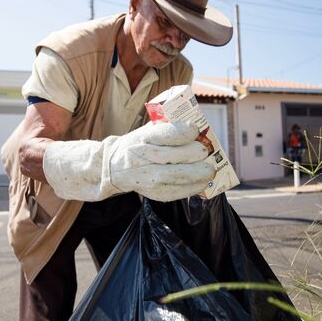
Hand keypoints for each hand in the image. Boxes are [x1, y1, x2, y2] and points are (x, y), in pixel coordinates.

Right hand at [43, 121, 214, 201]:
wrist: (113, 168)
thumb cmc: (137, 145)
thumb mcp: (147, 130)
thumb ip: (168, 128)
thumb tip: (198, 129)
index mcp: (144, 138)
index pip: (168, 133)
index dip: (186, 131)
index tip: (195, 130)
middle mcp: (144, 157)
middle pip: (176, 157)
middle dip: (196, 154)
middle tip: (206, 152)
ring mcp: (147, 177)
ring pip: (178, 176)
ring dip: (199, 174)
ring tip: (209, 170)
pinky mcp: (153, 192)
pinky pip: (176, 192)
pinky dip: (192, 188)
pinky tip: (201, 183)